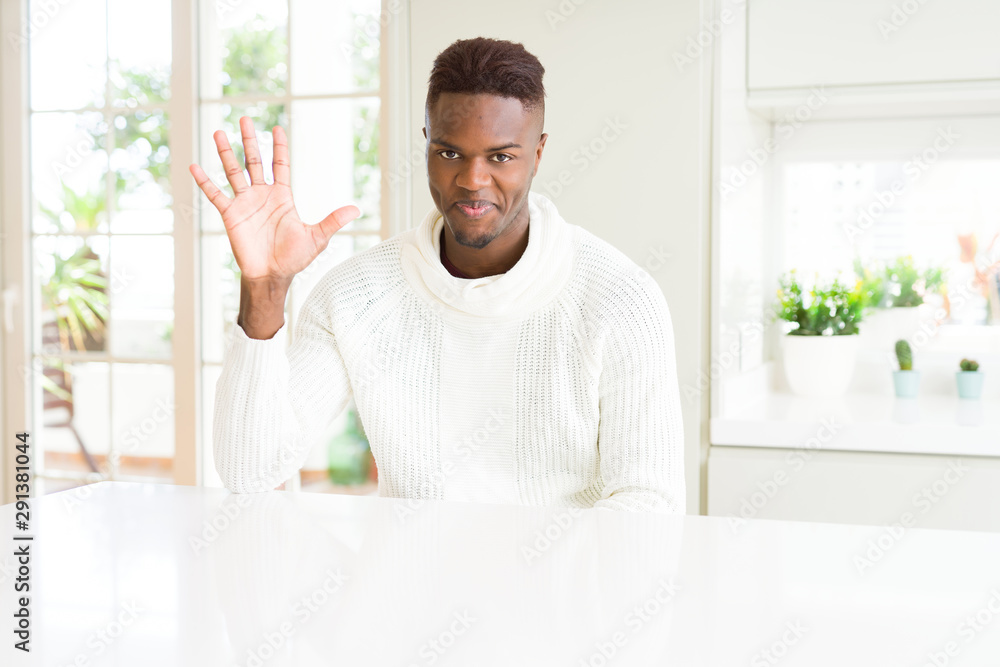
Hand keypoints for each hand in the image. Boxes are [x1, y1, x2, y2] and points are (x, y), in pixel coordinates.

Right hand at [189, 116, 360, 281]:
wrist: (271, 275)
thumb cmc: (294, 258)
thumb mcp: (316, 237)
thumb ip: (333, 221)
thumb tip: (357, 209)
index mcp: (282, 197)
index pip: (280, 165)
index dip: (279, 147)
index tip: (278, 128)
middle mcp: (262, 196)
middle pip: (254, 161)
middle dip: (250, 140)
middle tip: (244, 118)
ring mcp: (245, 203)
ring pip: (233, 172)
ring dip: (226, 153)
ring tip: (218, 132)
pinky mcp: (230, 215)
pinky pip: (215, 195)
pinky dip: (205, 181)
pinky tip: (195, 167)